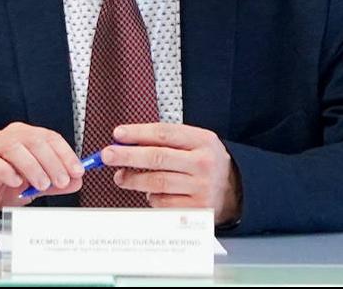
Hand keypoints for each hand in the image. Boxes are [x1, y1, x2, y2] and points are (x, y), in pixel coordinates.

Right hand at [0, 122, 84, 214]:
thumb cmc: (5, 186)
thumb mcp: (35, 185)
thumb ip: (55, 183)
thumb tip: (76, 181)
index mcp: (27, 137)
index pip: (51, 138)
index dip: (66, 154)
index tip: (77, 171)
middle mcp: (11, 136)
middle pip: (35, 141)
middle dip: (52, 162)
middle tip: (61, 181)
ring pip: (15, 148)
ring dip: (33, 167)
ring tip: (41, 184)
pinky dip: (7, 171)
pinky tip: (16, 183)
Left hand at [102, 123, 240, 224]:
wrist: (235, 190)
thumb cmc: (205, 162)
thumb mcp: (195, 143)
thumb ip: (166, 140)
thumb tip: (126, 141)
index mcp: (203, 141)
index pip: (165, 134)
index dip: (138, 133)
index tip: (118, 134)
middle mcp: (203, 164)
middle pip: (157, 158)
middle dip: (128, 155)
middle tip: (107, 155)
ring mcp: (200, 188)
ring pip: (157, 182)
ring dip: (133, 179)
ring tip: (120, 176)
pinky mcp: (195, 209)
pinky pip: (163, 202)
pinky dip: (151, 197)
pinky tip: (150, 192)